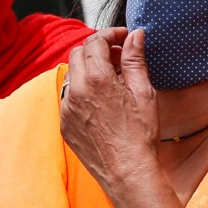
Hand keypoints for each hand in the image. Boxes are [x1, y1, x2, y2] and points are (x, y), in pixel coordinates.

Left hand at [59, 28, 161, 197]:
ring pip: (71, 74)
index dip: (111, 34)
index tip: (123, 38)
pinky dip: (81, 90)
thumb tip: (134, 36)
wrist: (128, 172)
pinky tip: (101, 101)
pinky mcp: (64, 124)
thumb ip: (135, 60)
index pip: (95, 41)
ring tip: (111, 79)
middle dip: (97, 49)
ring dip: (88, 69)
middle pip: (78, 53)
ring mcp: (67, 109)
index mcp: (97, 79)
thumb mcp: (143, 92)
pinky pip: (68, 97)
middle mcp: (76, 91)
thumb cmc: (140, 136)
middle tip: (119, 57)